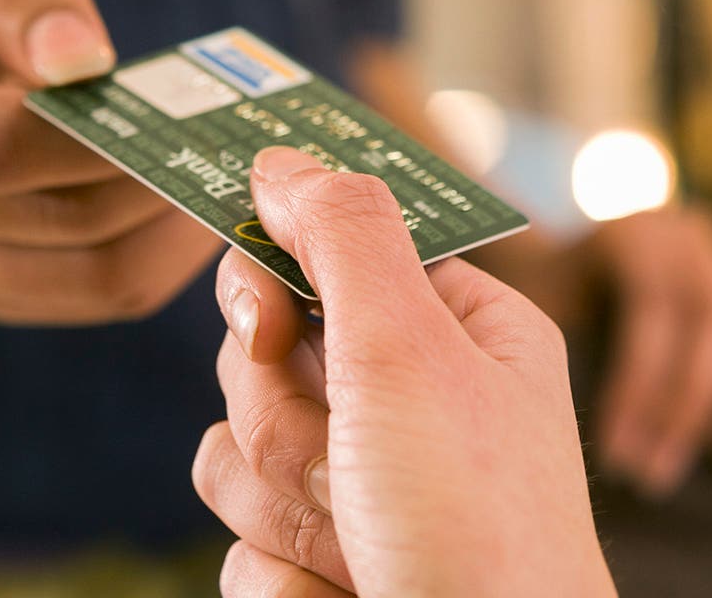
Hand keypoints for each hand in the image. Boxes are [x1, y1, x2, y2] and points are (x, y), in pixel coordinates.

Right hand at [0, 0, 220, 323]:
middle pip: (53, 222)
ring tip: (219, 187)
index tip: (179, 123)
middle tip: (232, 156)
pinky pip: (78, 299)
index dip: (98, 147)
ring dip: (169, 238)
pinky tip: (180, 217)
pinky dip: (146, 262)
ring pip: (81, 278)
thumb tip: (82, 59)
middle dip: (157, 190)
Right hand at [191, 147, 614, 596]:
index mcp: (451, 329)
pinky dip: (290, 577)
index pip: (321, 254)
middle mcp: (403, 400)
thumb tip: (280, 157)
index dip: (274, 285)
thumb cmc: (478, 526)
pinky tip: (354, 594)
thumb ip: (345, 237)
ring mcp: (359, 484)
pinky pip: (240, 542)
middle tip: (349, 463)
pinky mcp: (322, 559)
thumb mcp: (414, 352)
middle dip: (288, 424)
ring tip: (366, 545)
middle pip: (257, 357)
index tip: (267, 323)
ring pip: (233, 452)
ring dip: (288, 507)